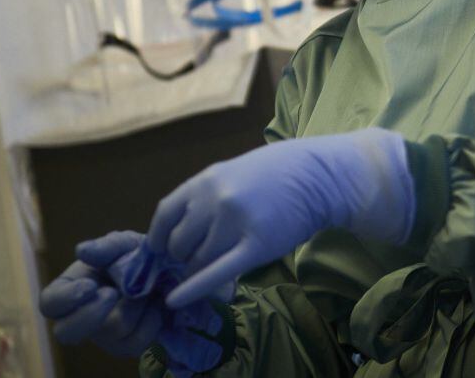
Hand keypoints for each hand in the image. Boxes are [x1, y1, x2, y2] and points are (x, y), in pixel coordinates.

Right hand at [39, 231, 164, 356]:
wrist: (171, 272)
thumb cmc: (138, 256)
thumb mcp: (125, 244)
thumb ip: (106, 247)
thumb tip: (81, 251)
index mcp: (71, 289)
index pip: (50, 303)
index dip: (66, 298)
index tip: (91, 285)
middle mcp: (81, 317)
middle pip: (66, 333)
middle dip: (91, 314)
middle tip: (113, 293)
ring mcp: (104, 336)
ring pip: (111, 332)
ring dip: (133, 306)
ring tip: (146, 289)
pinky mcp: (127, 346)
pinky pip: (136, 342)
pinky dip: (151, 319)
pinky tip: (155, 304)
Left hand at [147, 128, 414, 308]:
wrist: (317, 177)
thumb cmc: (275, 174)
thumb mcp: (232, 174)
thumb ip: (206, 197)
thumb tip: (180, 230)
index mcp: (205, 181)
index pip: (164, 214)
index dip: (157, 237)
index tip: (157, 251)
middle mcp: (214, 201)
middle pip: (178, 244)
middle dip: (184, 256)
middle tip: (202, 256)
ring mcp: (234, 224)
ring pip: (197, 261)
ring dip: (201, 269)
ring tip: (220, 261)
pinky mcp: (255, 247)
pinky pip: (215, 273)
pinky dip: (193, 289)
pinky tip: (176, 300)